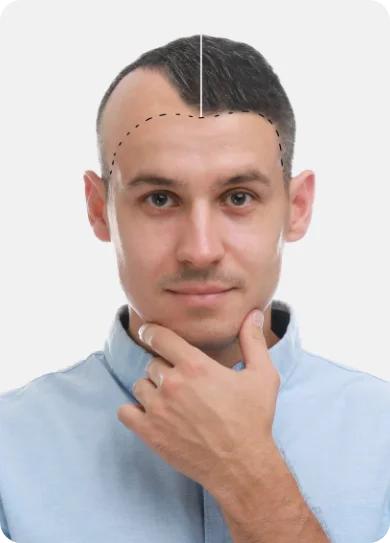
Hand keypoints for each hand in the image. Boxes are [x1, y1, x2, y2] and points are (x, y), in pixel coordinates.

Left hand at [117, 308, 280, 494]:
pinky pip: (125, 411)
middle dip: (164, 368)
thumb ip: (253, 341)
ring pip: (140, 385)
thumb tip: (253, 314)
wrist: (242, 465)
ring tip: (170, 400)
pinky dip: (134, 410)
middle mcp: (172, 384)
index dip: (152, 331)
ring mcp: (158, 409)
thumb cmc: (253, 420)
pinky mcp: (149, 433)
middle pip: (152, 363)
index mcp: (195, 366)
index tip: (151, 333)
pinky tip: (150, 414)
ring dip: (151, 389)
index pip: (160, 337)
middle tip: (182, 382)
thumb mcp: (262, 376)